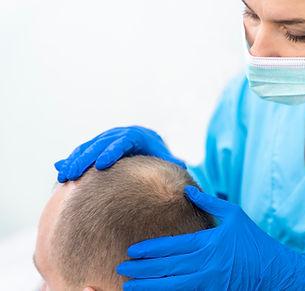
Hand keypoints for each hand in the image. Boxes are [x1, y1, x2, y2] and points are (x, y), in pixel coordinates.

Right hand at [55, 126, 184, 181]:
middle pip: (100, 144)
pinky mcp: (98, 144)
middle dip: (86, 159)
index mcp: (136, 135)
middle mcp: (119, 134)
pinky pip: (83, 151)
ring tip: (64, 176)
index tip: (102, 165)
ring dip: (74, 160)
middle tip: (74, 175)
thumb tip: (183, 165)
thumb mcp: (167, 157)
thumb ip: (172, 162)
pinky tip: (61, 169)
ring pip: (88, 147)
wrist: (147, 142)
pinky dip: (72, 159)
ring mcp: (106, 138)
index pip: (123, 142)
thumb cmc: (158, 153)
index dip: (112, 152)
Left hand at [117, 186, 304, 290]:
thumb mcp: (234, 215)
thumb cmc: (254, 239)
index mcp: (208, 242)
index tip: (132, 250)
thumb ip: (208, 202)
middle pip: (166, 267)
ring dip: (148, 286)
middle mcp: (205, 264)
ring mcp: (208, 282)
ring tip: (129, 286)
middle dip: (142, 268)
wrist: (275, 271)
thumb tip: (186, 188)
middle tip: (123, 267)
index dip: (150, 249)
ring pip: (171, 286)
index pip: (171, 246)